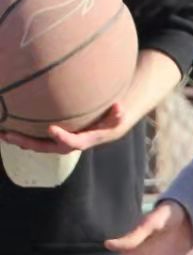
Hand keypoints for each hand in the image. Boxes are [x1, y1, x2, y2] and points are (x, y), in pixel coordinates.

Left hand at [0, 103, 130, 155]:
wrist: (104, 130)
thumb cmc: (109, 121)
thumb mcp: (116, 118)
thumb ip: (117, 114)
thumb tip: (119, 107)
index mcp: (83, 141)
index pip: (72, 142)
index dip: (62, 137)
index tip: (51, 129)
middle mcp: (67, 145)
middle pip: (45, 147)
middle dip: (27, 142)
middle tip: (10, 134)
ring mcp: (56, 144)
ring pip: (36, 145)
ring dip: (18, 140)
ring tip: (2, 133)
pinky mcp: (50, 140)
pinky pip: (34, 140)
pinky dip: (21, 136)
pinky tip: (8, 130)